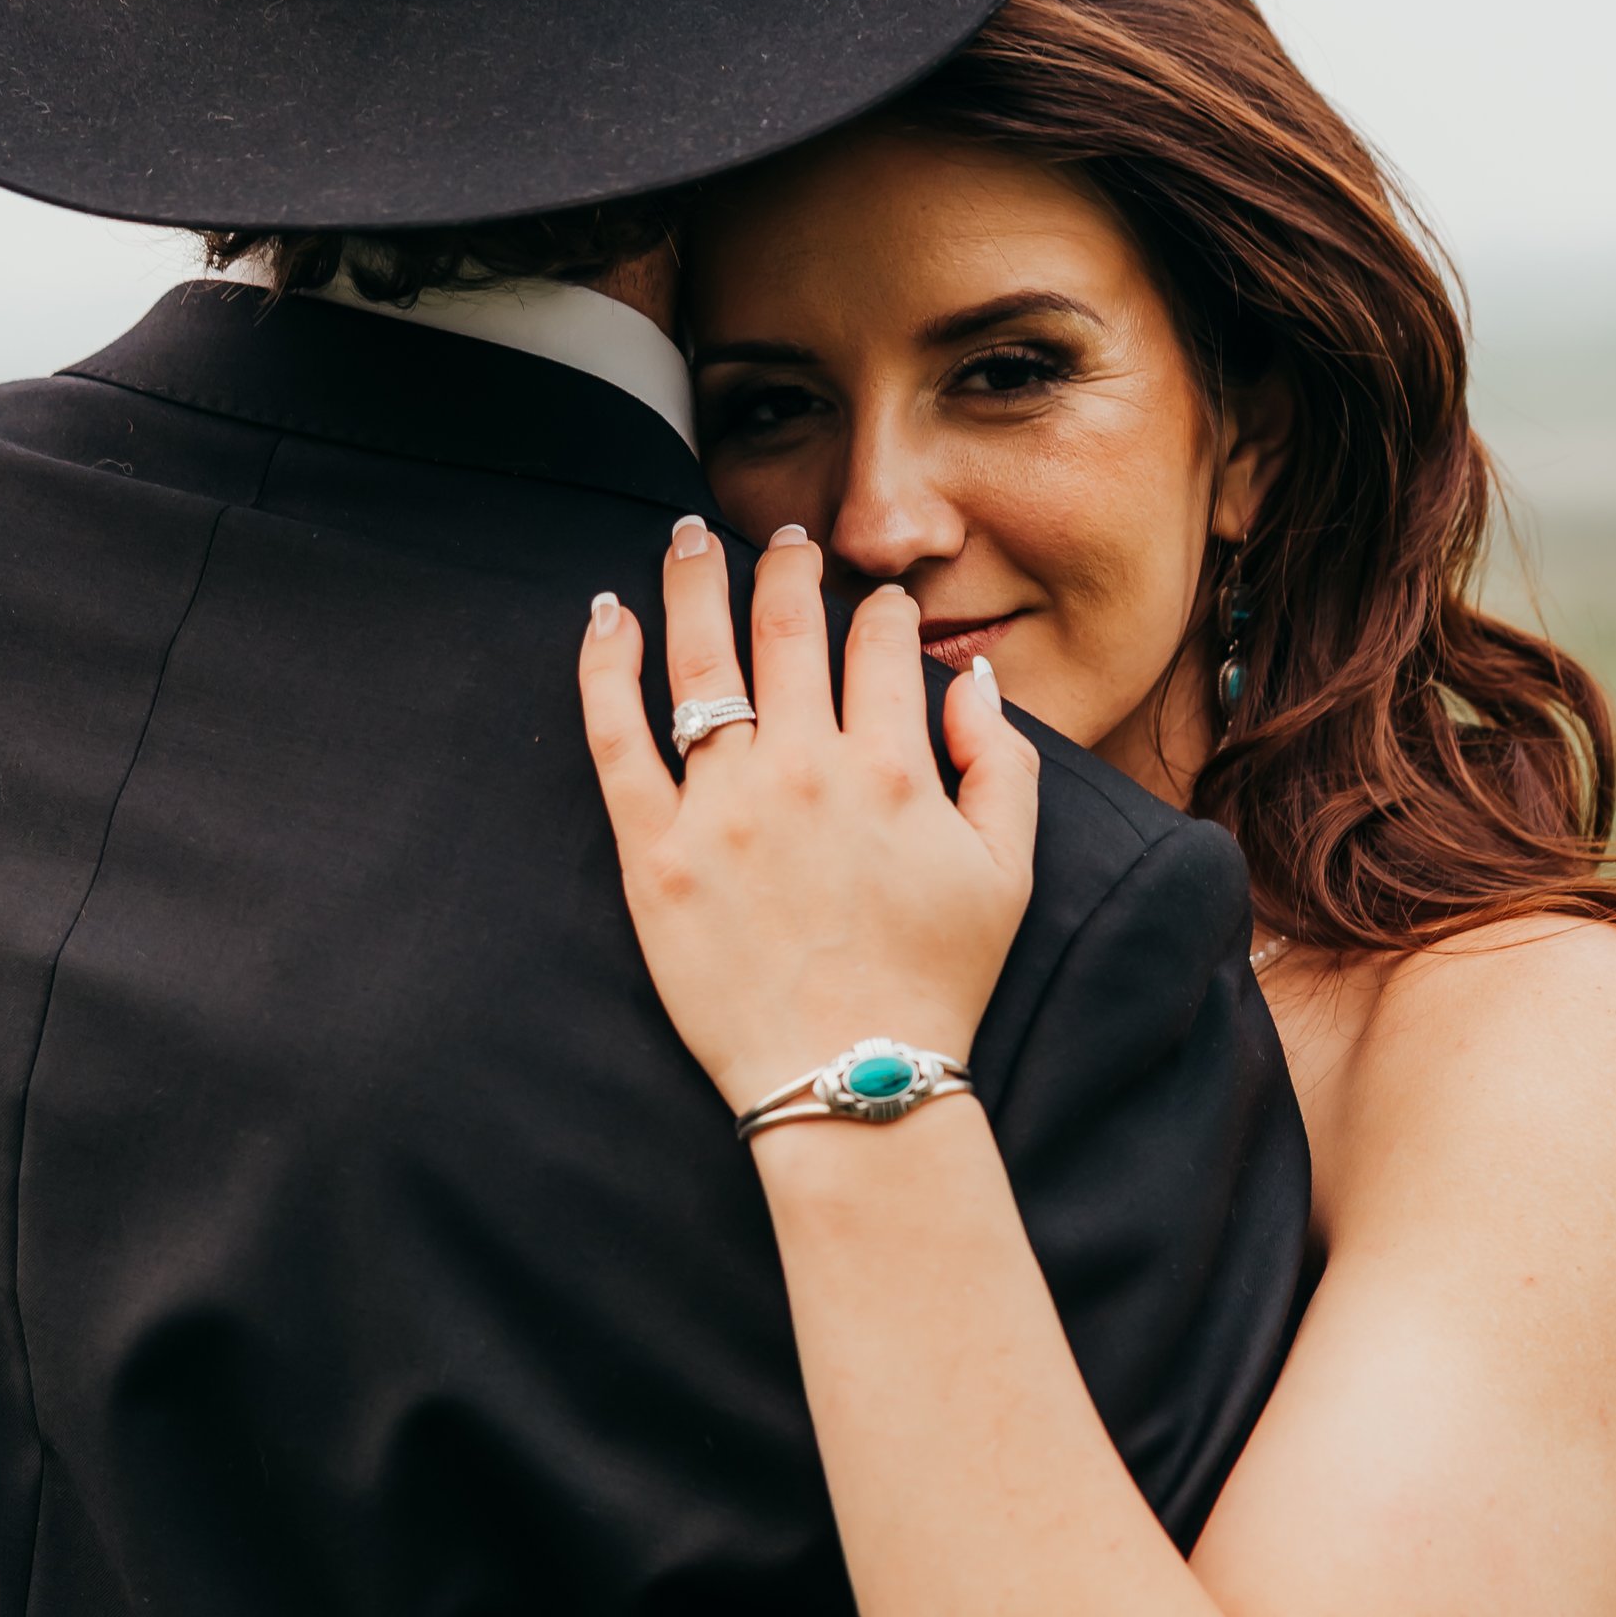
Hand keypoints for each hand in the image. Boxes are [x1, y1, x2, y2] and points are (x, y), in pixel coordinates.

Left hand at [578, 516, 1038, 1115]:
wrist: (850, 1080)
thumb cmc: (935, 983)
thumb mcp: (1009, 872)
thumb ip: (1002, 764)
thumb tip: (971, 680)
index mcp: (889, 768)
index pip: (880, 646)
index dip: (881, 611)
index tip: (877, 604)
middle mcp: (803, 770)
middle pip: (786, 628)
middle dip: (788, 565)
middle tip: (785, 536)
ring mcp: (722, 809)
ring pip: (700, 660)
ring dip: (694, 583)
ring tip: (688, 538)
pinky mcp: (655, 854)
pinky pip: (616, 737)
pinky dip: (606, 666)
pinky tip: (607, 615)